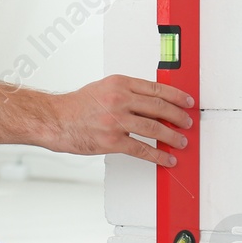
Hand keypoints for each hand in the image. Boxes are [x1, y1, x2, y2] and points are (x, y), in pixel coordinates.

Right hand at [40, 74, 193, 167]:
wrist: (54, 120)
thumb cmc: (75, 106)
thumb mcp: (102, 88)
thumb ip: (126, 92)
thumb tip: (152, 103)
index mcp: (119, 84)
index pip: (156, 89)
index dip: (176, 96)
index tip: (187, 102)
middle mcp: (119, 100)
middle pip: (159, 108)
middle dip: (178, 117)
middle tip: (187, 123)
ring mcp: (116, 121)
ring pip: (154, 129)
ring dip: (172, 137)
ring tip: (181, 141)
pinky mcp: (111, 141)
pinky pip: (141, 149)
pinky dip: (158, 155)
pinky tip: (166, 158)